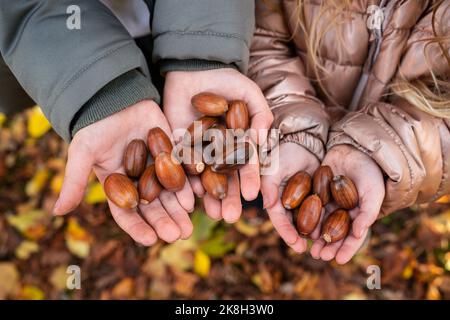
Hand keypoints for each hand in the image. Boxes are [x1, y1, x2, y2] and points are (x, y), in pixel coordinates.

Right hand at [53, 100, 194, 244]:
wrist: (117, 98)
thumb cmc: (96, 126)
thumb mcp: (83, 152)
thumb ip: (74, 181)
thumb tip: (57, 212)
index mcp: (119, 186)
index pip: (127, 214)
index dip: (138, 228)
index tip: (151, 240)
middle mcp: (139, 182)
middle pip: (154, 208)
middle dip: (165, 222)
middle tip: (178, 235)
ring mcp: (157, 168)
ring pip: (171, 194)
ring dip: (180, 210)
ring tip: (189, 224)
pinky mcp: (172, 153)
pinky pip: (183, 172)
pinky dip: (190, 183)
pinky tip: (197, 194)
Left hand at [163, 68, 272, 222]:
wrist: (195, 68)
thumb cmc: (227, 80)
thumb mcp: (249, 94)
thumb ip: (260, 115)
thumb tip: (261, 140)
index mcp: (239, 143)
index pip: (246, 165)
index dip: (249, 179)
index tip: (252, 195)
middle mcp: (220, 152)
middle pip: (225, 178)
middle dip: (228, 198)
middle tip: (230, 217)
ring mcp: (199, 151)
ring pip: (204, 178)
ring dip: (208, 196)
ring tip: (212, 214)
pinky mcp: (178, 146)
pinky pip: (182, 165)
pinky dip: (185, 180)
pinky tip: (190, 195)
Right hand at [261, 142, 318, 252]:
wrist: (302, 140)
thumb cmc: (282, 153)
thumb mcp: (273, 170)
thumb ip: (269, 187)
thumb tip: (269, 207)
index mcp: (274, 198)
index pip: (279, 219)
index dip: (286, 232)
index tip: (296, 244)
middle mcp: (286, 202)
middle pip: (292, 224)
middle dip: (299, 237)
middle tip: (308, 250)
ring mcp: (301, 199)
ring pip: (307, 219)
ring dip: (313, 232)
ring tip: (321, 243)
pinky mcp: (315, 194)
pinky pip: (319, 209)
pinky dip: (323, 219)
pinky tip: (331, 228)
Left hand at [310, 145, 384, 263]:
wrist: (355, 150)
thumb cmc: (370, 173)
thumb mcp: (373, 193)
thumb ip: (367, 213)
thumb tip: (359, 234)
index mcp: (360, 215)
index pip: (353, 237)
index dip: (347, 249)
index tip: (338, 260)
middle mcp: (345, 212)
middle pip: (336, 234)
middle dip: (328, 246)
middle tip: (319, 256)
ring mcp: (331, 203)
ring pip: (322, 224)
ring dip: (317, 237)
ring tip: (310, 248)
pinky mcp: (319, 193)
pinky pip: (312, 209)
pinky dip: (308, 220)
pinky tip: (301, 229)